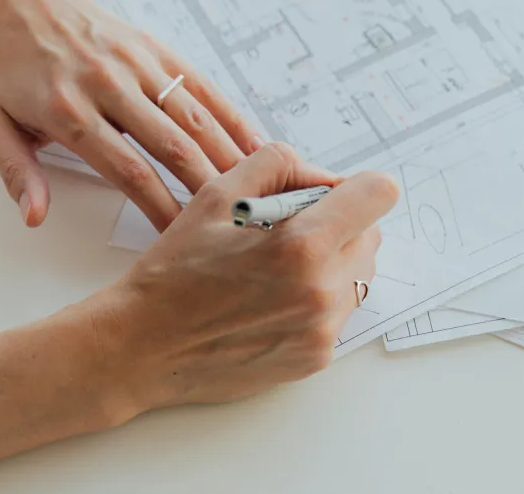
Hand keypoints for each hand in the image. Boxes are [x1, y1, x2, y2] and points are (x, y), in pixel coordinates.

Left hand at [0, 0, 262, 230]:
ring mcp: (139, 65)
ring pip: (194, 117)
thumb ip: (19, 174)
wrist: (30, 1)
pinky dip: (231, 117)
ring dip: (227, 154)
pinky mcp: (159, 51)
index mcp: (68, 111)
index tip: (181, 234)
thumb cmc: (16, 71)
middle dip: (207, 187)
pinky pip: (203, 86)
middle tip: (234, 217)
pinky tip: (254, 143)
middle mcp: (109, 86)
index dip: (160, 205)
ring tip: (255, 186)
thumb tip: (36, 217)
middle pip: (171, 145)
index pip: (127, 169)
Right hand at [90, 143, 398, 410]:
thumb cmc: (176, 270)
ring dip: (333, 262)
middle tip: (289, 231)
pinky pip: (341, 311)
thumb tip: (327, 177)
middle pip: (372, 234)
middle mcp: (322, 290)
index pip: (379, 194)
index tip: (330, 194)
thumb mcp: (218, 194)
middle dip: (340, 223)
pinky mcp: (317, 357)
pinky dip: (319, 298)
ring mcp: (322, 329)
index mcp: (302, 244)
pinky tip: (273, 299)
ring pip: (360, 274)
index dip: (356, 186)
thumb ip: (279, 166)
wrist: (144, 347)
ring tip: (279, 268)